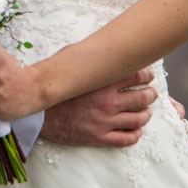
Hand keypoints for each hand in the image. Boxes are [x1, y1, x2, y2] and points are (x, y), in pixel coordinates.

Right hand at [40, 67, 157, 146]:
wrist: (36, 114)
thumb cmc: (52, 88)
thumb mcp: (67, 65)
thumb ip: (86, 59)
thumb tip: (100, 48)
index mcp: (101, 83)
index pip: (136, 76)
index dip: (146, 76)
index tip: (148, 77)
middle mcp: (106, 102)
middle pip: (142, 98)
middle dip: (150, 95)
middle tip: (150, 94)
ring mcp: (104, 121)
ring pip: (138, 119)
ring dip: (145, 115)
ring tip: (145, 112)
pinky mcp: (99, 137)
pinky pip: (127, 138)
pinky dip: (136, 134)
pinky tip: (135, 130)